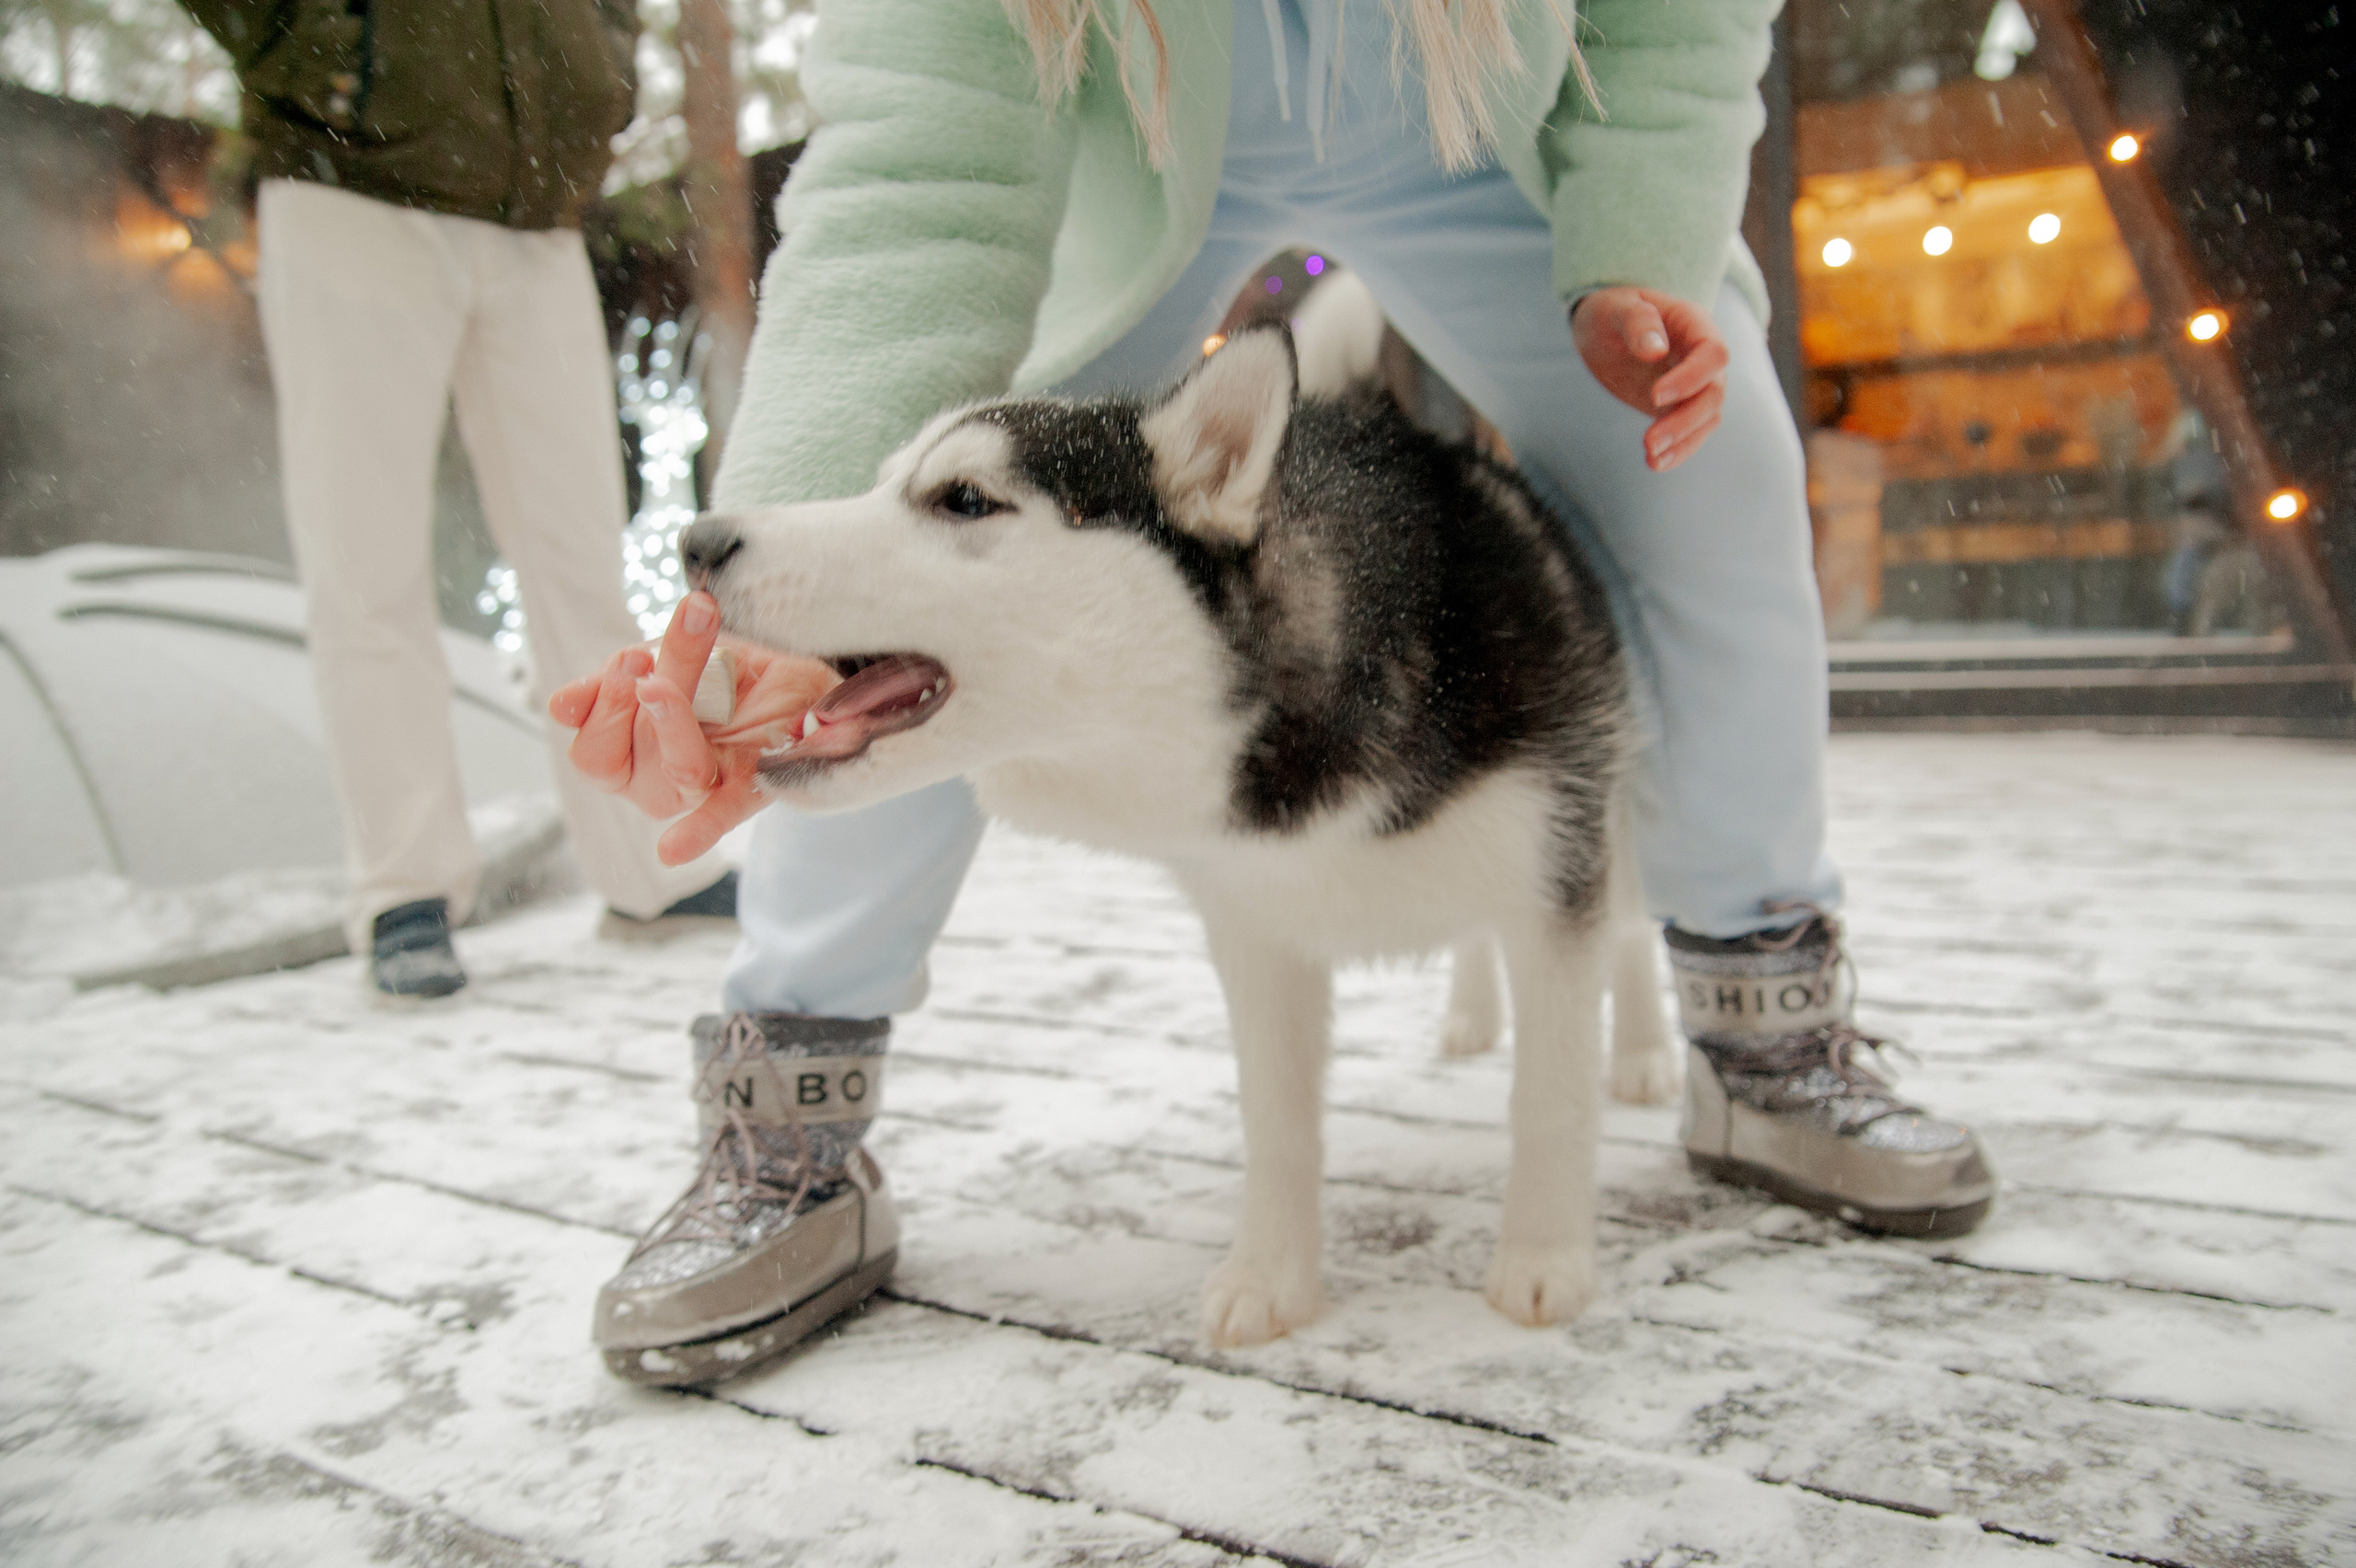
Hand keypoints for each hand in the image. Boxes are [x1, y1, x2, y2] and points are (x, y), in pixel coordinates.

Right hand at [548, 592, 839, 864]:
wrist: (794, 674)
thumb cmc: (720, 674)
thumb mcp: (663, 661)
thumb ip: (615, 682)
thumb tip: (560, 707)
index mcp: (630, 755)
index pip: (591, 751)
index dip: (598, 706)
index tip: (627, 660)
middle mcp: (658, 782)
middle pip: (617, 760)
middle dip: (623, 702)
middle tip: (643, 660)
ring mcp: (701, 788)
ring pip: (672, 768)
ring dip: (669, 720)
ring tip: (662, 682)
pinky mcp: (751, 786)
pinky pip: (722, 814)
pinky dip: (698, 832)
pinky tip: (671, 850)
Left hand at [1570, 286, 1729, 472]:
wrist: (1603, 328)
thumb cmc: (1610, 310)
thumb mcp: (1616, 307)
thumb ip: (1637, 322)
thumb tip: (1656, 350)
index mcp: (1693, 324)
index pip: (1713, 353)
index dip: (1691, 378)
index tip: (1655, 397)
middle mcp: (1701, 356)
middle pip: (1714, 392)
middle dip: (1686, 420)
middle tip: (1649, 441)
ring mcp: (1694, 384)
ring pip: (1707, 417)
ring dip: (1682, 441)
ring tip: (1651, 458)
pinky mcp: (1679, 407)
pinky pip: (1690, 433)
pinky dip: (1677, 451)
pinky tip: (1654, 463)